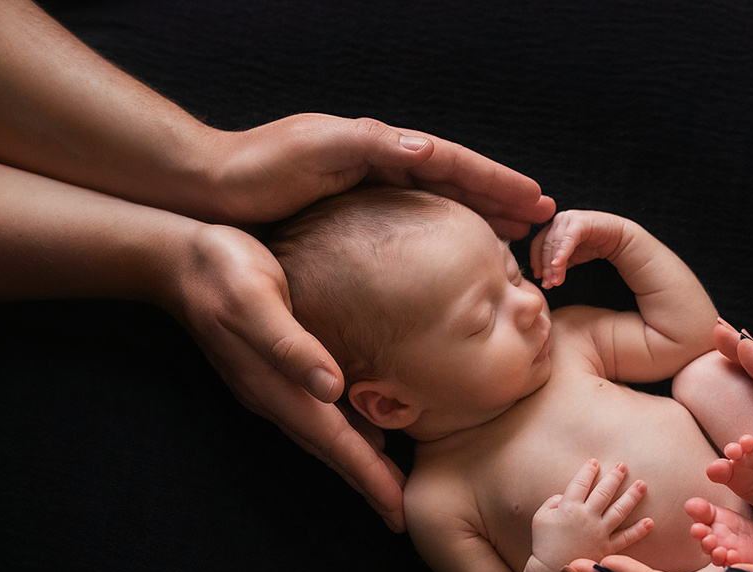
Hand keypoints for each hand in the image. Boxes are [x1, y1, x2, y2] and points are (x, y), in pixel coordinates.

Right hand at [166, 223, 406, 530]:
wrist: (175, 259)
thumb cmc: (221, 270)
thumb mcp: (256, 300)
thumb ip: (290, 346)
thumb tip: (331, 388)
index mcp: (275, 387)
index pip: (332, 442)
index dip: (366, 475)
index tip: (395, 508)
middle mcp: (273, 396)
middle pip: (330, 449)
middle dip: (367, 482)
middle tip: (399, 515)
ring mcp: (271, 387)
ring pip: (323, 436)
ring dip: (356, 462)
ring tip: (389, 485)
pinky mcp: (273, 371)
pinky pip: (315, 414)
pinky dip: (342, 431)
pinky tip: (364, 432)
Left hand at [202, 114, 555, 237]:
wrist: (210, 187)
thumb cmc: (259, 168)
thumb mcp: (319, 146)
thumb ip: (372, 143)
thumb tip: (427, 147)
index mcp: (380, 144)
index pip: (454, 161)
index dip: (498, 182)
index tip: (536, 200)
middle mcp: (381, 160)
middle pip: (456, 179)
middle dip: (501, 198)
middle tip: (541, 220)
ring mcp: (369, 186)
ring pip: (440, 200)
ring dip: (480, 214)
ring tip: (514, 233)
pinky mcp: (353, 212)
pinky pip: (414, 219)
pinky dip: (444, 230)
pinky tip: (456, 247)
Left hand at [528, 209, 629, 288]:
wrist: (617, 239)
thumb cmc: (593, 246)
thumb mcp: (571, 258)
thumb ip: (558, 264)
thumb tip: (543, 278)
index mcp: (553, 228)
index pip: (537, 245)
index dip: (536, 262)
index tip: (538, 278)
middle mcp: (558, 221)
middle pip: (545, 246)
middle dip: (546, 268)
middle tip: (548, 285)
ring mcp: (568, 219)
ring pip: (554, 244)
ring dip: (553, 265)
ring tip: (555, 281)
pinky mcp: (579, 221)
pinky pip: (567, 239)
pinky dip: (562, 252)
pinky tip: (558, 264)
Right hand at [531, 460, 652, 571]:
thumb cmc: (544, 545)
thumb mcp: (540, 519)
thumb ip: (551, 503)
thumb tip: (563, 496)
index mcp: (569, 508)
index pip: (581, 483)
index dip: (588, 471)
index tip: (595, 462)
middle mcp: (587, 517)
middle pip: (604, 492)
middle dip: (614, 476)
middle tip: (623, 465)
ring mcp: (599, 533)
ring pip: (619, 510)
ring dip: (632, 496)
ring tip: (642, 485)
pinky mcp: (608, 549)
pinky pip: (626, 538)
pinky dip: (638, 530)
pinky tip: (649, 522)